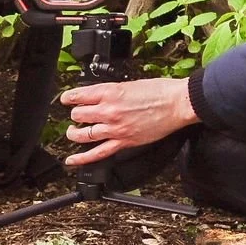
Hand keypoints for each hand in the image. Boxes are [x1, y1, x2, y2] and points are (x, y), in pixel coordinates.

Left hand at [60, 77, 196, 166]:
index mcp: (110, 92)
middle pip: (78, 115)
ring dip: (75, 133)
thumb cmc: (161, 91)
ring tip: (74, 132)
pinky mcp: (124, 141)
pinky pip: (98, 153)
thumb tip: (103, 96)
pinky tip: (72, 160)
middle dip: (76, 114)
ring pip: (82, 134)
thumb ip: (114, 92)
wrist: (178, 104)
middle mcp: (109, 111)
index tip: (67, 99)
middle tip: (78, 114)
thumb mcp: (131, 84)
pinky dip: (82, 158)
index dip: (69, 98)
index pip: (78, 96)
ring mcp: (115, 128)